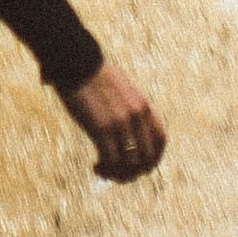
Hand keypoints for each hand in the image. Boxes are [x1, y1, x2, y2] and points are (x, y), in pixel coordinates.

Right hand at [60, 59, 164, 182]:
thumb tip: (127, 133)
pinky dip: (105, 169)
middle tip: (119, 173)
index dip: (154, 158)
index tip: (139, 164)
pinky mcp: (101, 129)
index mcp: (143, 105)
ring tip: (103, 170)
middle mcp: (136, 116)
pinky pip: (110, 161)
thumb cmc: (94, 75)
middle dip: (134, 172)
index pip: (161, 140)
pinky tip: (96, 166)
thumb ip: (129, 109)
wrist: (76, 63)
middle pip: (148, 158)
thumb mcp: (121, 90)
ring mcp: (120, 124)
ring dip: (117, 173)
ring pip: (129, 164)